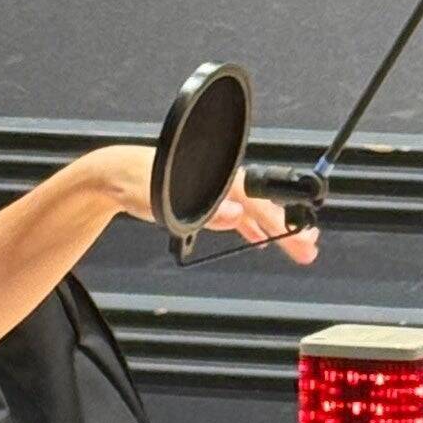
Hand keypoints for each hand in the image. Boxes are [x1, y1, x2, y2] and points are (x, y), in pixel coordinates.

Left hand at [91, 146, 319, 265]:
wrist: (113, 174)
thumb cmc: (136, 179)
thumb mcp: (166, 198)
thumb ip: (203, 210)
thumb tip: (237, 216)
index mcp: (215, 176)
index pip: (257, 199)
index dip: (280, 218)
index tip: (300, 233)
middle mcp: (219, 180)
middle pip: (260, 206)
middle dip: (286, 227)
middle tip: (308, 248)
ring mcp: (213, 189)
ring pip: (251, 212)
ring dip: (273, 231)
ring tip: (298, 248)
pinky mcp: (203, 197)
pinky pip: (234, 214)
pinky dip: (249, 228)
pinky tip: (260, 241)